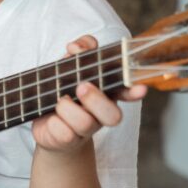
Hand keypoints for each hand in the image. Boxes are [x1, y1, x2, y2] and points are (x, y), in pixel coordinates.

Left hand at [31, 35, 145, 154]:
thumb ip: (80, 49)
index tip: (140, 89)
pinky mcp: (68, 140)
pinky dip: (54, 122)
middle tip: (81, 87)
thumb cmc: (63, 90)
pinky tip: (51, 118)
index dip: (133, 91)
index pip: (126, 91)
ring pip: (85, 123)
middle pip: (113, 115)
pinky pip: (64, 134)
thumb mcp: (70, 65)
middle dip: (97, 100)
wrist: (47, 123)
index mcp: (106, 92)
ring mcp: (85, 129)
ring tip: (58, 101)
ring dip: (67, 108)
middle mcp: (100, 113)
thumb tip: (76, 47)